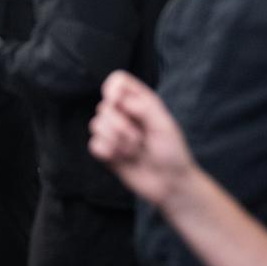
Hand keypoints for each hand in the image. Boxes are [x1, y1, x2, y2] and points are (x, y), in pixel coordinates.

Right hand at [89, 71, 198, 207]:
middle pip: (103, 106)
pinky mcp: (105, 151)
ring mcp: (113, 133)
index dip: (113, 88)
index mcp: (139, 102)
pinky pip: (94, 145)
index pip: (117, 81)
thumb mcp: (164, 125)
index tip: (116, 101)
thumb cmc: (172, 153)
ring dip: (117, 142)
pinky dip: (109, 153)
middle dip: (120, 126)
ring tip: (135, 151)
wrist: (170, 184)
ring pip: (96, 126)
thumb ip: (143, 107)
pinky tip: (123, 159)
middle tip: (140, 139)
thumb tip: (118, 100)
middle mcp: (123, 114)